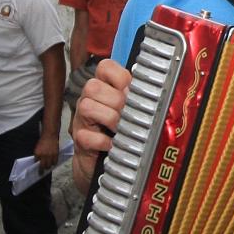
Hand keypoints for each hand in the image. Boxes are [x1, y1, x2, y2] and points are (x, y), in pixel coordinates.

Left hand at [34, 134, 59, 171]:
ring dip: (49, 166)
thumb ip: (37, 155)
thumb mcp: (37, 148)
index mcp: (38, 154)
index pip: (37, 164)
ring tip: (49, 165)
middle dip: (44, 169)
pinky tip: (53, 162)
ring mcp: (50, 155)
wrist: (49, 135)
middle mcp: (44, 155)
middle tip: (44, 170)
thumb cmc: (42, 141)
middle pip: (44, 166)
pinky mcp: (56, 154)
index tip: (40, 173)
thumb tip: (38, 161)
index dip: (39, 170)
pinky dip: (54, 163)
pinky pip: (55, 162)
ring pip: (50, 165)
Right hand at [71, 59, 130, 192]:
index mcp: (104, 89)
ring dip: (109, 119)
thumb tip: (153, 90)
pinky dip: (103, 141)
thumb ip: (137, 97)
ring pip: (87, 107)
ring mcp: (81, 120)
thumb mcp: (129, 111)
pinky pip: (87, 135)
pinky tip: (112, 145)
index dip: (119, 77)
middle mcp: (90, 101)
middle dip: (115, 101)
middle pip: (93, 87)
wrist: (102, 165)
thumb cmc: (118, 134)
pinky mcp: (79, 140)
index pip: (105, 67)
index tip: (129, 90)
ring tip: (120, 130)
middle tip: (126, 115)